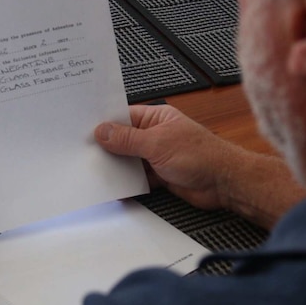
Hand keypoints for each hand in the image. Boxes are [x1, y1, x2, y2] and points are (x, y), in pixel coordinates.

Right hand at [95, 104, 239, 210]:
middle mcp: (156, 134)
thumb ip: (128, 139)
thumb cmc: (199, 155)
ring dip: (116, 167)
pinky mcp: (161, 176)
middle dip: (107, 147)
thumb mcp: (157, 143)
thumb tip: (102, 131)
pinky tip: (112, 188)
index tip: (83, 129)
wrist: (224, 183)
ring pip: (130, 160)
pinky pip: (138, 178)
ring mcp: (158, 156)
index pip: (124, 116)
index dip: (105, 123)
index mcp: (157, 118)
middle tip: (82, 152)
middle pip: (124, 139)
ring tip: (92, 171)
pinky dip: (127, 183)